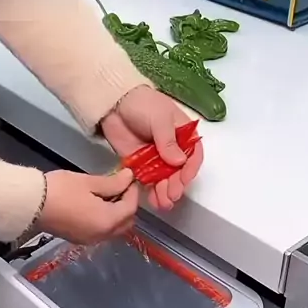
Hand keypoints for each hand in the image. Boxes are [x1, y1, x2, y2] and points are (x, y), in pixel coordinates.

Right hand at [38, 169, 137, 244]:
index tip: (128, 177)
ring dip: (116, 213)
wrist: (30, 205)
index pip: (131, 207)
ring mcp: (90, 240)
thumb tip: (129, 178)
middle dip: (127, 204)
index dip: (132, 191)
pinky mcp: (78, 239)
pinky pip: (101, 231)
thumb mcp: (89, 182)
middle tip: (120, 186)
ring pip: (114, 229)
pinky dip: (105, 220)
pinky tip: (95, 205)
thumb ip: (113, 183)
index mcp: (108, 221)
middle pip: (126, 222)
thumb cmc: (61, 190)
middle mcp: (102, 235)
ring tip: (107, 194)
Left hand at [101, 86, 203, 210]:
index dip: (190, 169)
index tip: (184, 180)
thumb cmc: (142, 103)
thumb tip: (178, 161)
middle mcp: (172, 148)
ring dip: (165, 192)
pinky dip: (151, 191)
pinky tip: (153, 200)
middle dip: (176, 185)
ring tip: (163, 204)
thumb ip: (168, 140)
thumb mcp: (160, 118)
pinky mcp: (141, 164)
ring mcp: (156, 157)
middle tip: (171, 195)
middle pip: (179, 171)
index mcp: (184, 134)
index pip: (194, 155)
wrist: (114, 103)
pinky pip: (148, 180)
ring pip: (165, 179)